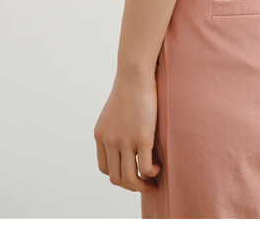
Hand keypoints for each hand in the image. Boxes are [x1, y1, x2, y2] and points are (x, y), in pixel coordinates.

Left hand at [93, 69, 161, 192]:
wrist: (134, 74)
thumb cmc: (130, 88)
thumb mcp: (115, 111)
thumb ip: (117, 127)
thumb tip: (128, 138)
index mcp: (101, 136)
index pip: (105, 168)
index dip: (119, 175)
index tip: (133, 172)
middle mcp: (109, 141)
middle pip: (116, 177)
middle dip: (132, 185)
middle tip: (145, 184)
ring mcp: (124, 141)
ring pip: (129, 178)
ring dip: (142, 186)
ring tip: (153, 182)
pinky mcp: (142, 137)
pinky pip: (145, 168)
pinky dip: (152, 174)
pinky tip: (158, 168)